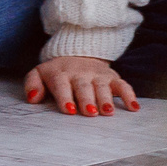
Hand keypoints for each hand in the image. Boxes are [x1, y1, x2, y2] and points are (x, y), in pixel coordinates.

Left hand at [24, 56, 139, 116]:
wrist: (76, 53)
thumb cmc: (57, 73)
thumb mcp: (39, 73)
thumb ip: (32, 84)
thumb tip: (32, 98)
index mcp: (61, 74)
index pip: (62, 85)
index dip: (65, 97)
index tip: (69, 110)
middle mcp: (80, 74)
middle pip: (84, 87)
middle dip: (87, 99)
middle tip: (90, 112)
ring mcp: (97, 75)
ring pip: (103, 86)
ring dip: (106, 98)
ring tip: (108, 111)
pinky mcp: (112, 77)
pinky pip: (123, 85)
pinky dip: (129, 95)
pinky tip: (134, 107)